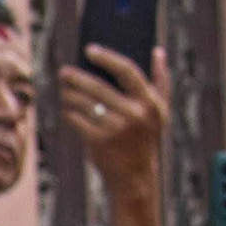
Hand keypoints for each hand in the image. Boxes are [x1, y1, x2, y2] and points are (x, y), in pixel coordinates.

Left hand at [51, 44, 168, 203]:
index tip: (89, 49)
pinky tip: (67, 109)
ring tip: (64, 90)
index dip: (107, 57)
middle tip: (64, 71)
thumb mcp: (160, 112)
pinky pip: (76, 119)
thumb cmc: (146, 138)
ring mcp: (115, 128)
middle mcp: (134, 114)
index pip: (127, 70)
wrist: (135, 177)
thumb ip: (161, 81)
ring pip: (83, 102)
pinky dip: (68, 113)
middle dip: (76, 77)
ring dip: (69, 94)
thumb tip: (158, 51)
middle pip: (98, 86)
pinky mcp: (99, 142)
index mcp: (150, 103)